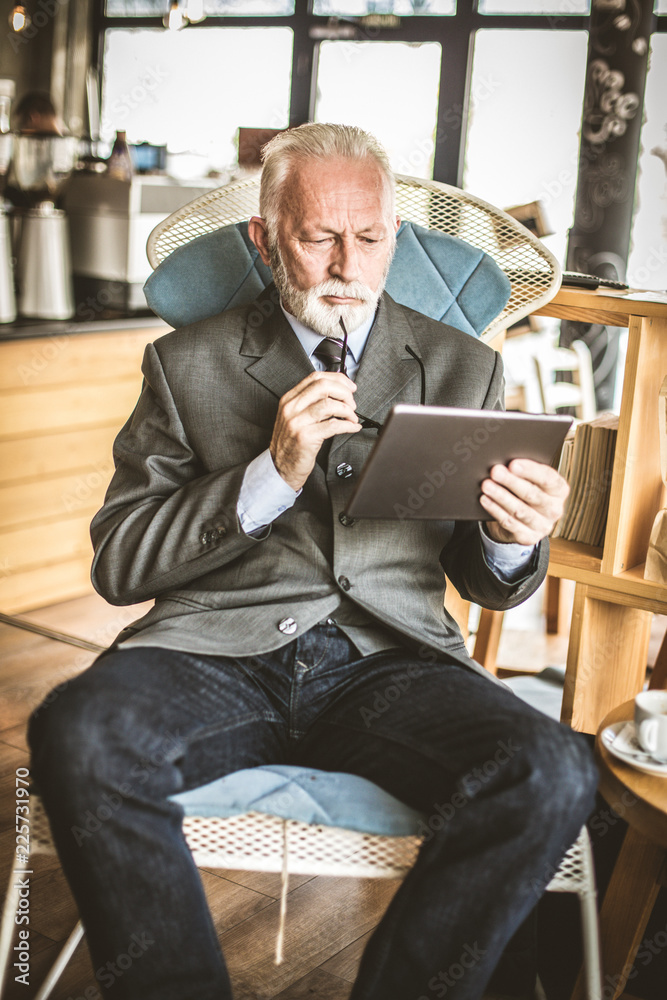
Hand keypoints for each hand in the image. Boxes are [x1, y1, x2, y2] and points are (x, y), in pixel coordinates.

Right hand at [270, 371, 360, 490]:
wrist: (280, 466)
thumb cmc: (292, 442)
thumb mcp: (295, 417)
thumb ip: (311, 403)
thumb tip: (339, 392)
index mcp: (289, 399)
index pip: (316, 378)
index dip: (338, 380)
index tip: (350, 387)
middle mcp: (291, 407)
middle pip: (323, 387)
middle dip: (344, 393)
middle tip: (352, 404)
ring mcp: (296, 422)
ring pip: (329, 404)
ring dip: (348, 410)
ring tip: (352, 418)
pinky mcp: (305, 437)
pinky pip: (333, 425)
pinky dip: (348, 425)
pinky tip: (352, 427)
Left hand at [479, 459, 568, 545]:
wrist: (523, 522)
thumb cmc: (526, 494)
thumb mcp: (531, 481)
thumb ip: (523, 472)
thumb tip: (505, 463)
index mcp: (559, 490)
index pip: (548, 478)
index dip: (530, 470)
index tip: (513, 464)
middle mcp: (554, 509)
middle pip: (532, 494)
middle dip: (511, 481)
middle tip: (495, 471)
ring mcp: (542, 526)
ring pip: (520, 510)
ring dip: (501, 496)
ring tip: (486, 485)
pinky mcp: (528, 537)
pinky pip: (509, 522)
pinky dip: (495, 510)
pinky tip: (485, 500)